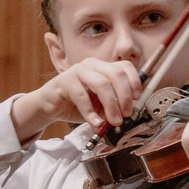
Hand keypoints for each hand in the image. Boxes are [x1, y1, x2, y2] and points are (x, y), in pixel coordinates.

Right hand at [10, 58, 143, 141]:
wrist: (51, 106)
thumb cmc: (77, 104)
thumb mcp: (101, 105)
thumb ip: (114, 105)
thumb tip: (129, 113)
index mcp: (103, 67)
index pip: (125, 67)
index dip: (134, 82)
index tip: (136, 99)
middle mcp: (92, 65)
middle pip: (116, 75)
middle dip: (124, 97)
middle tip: (125, 115)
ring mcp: (78, 70)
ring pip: (102, 84)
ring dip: (111, 105)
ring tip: (112, 122)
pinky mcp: (65, 80)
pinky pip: (82, 96)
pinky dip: (90, 112)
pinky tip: (95, 123)